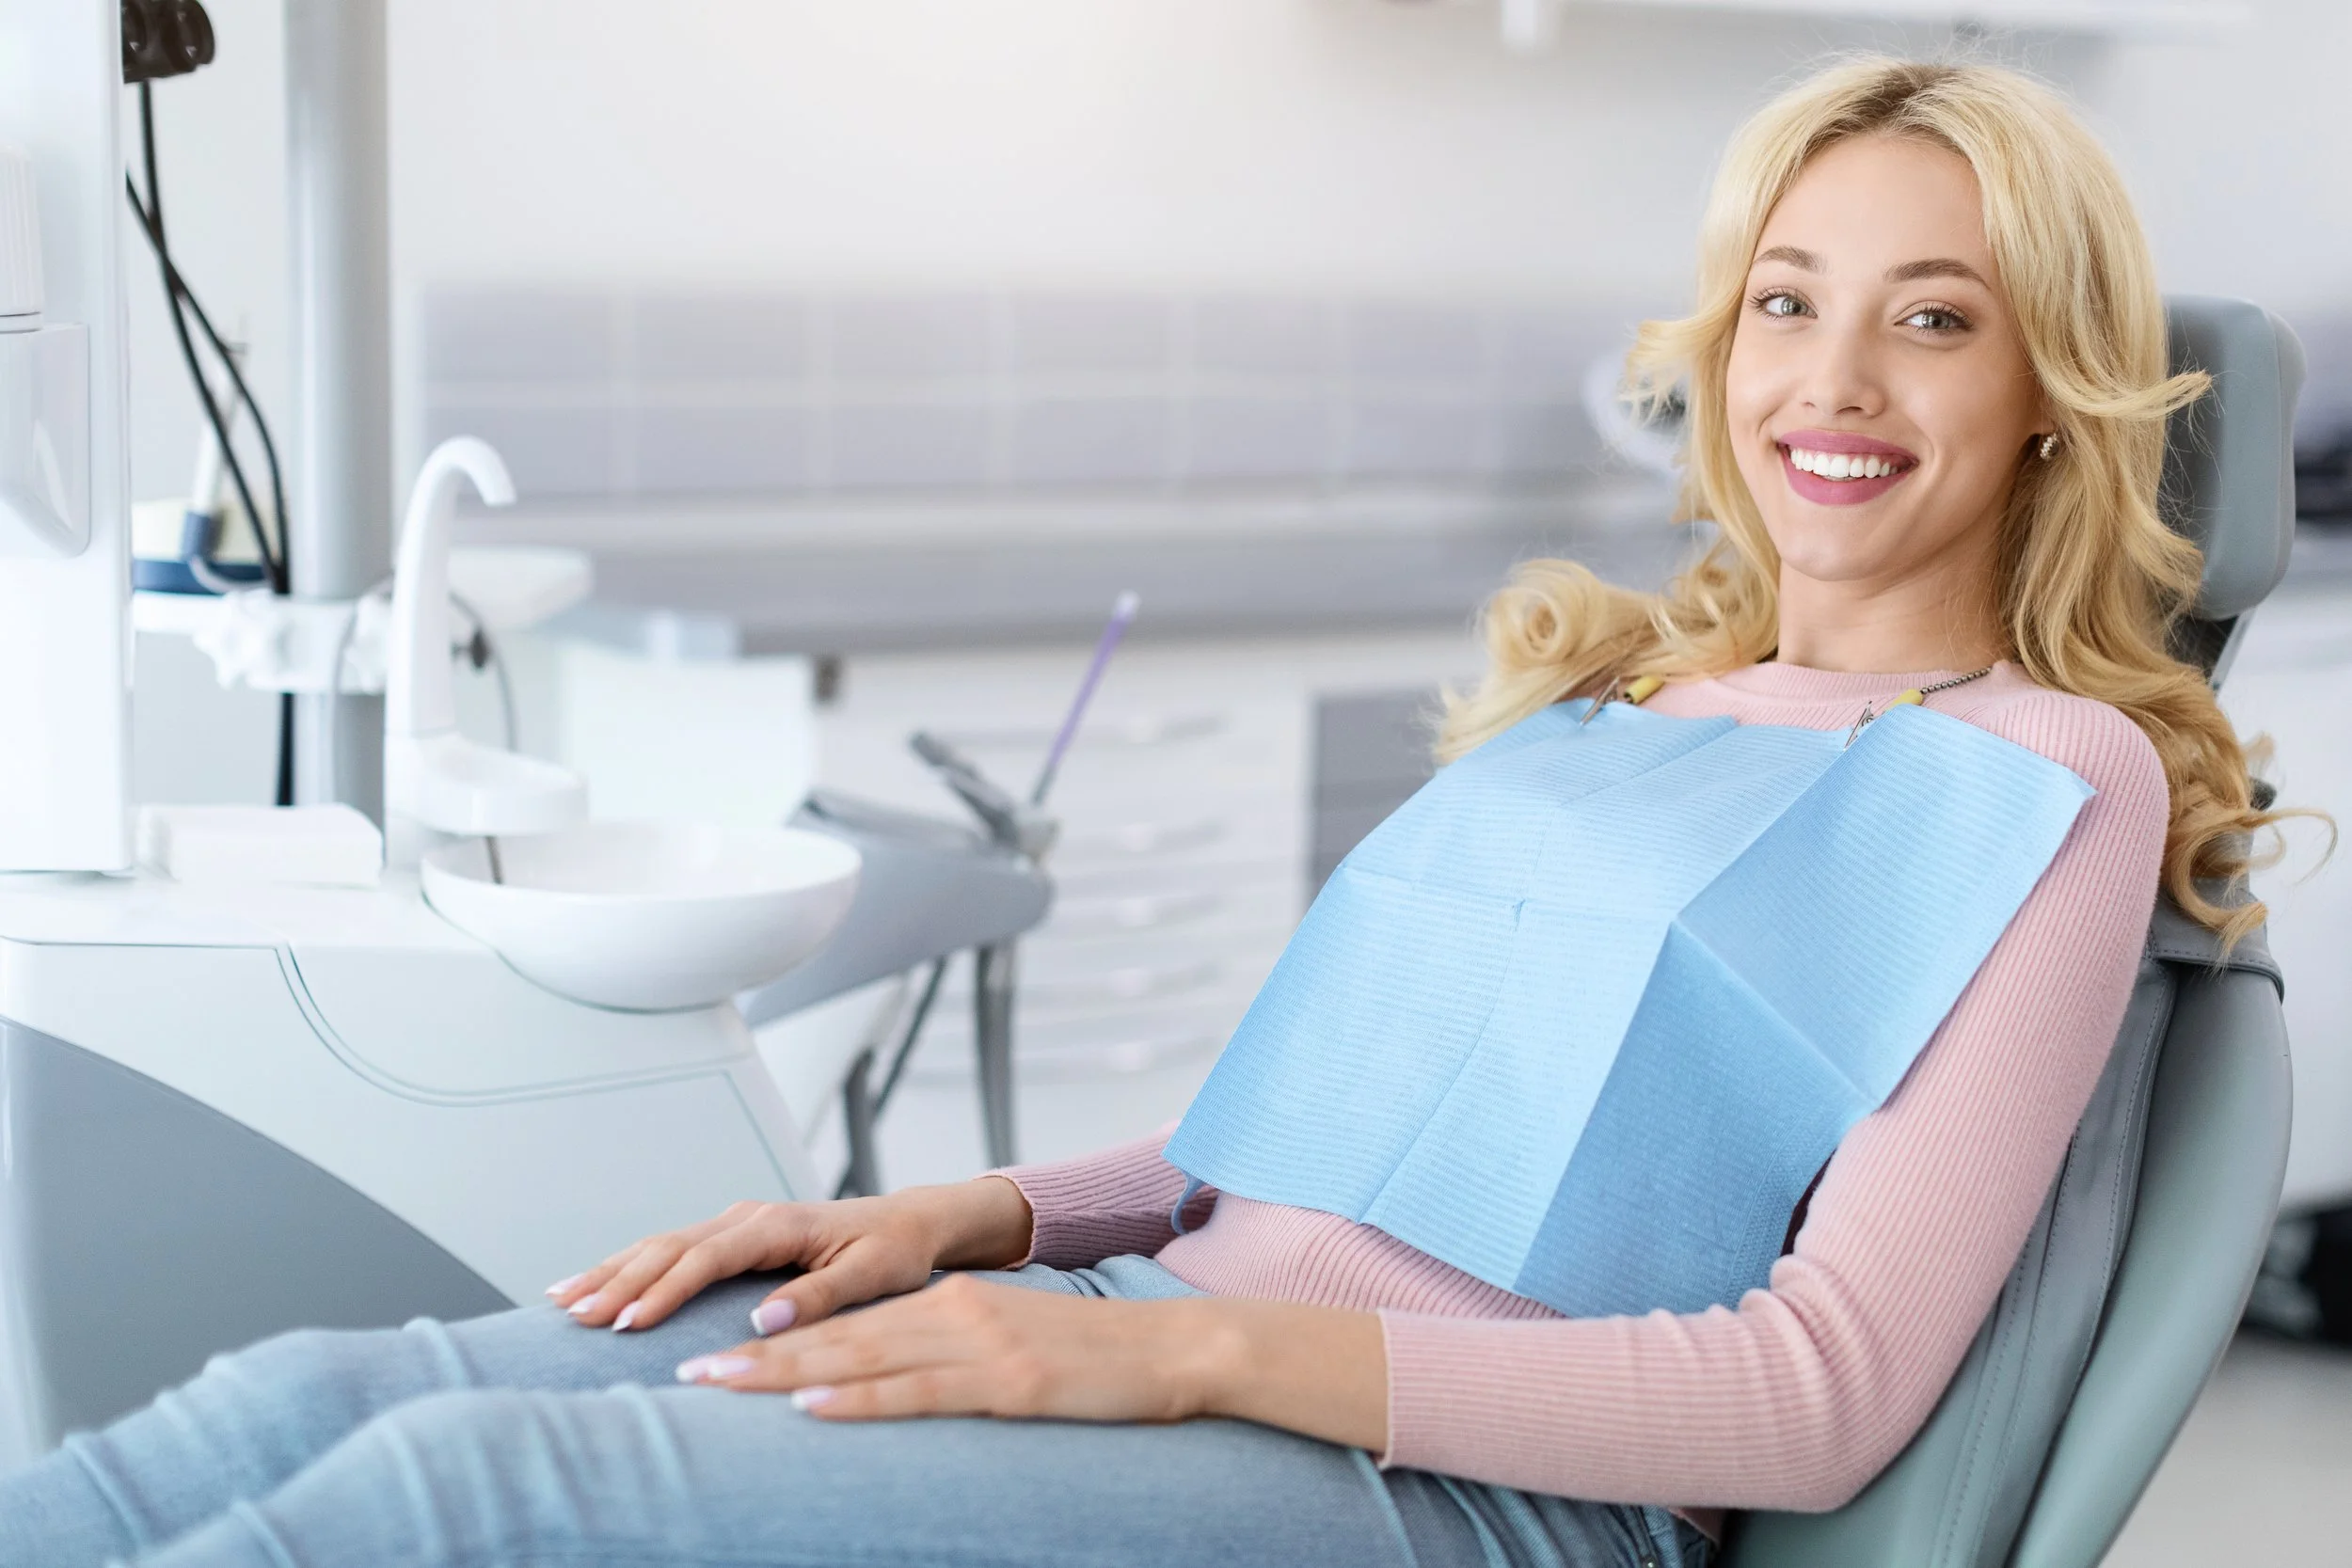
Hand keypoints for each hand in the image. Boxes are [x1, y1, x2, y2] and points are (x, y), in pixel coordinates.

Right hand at [547, 1177, 1033, 1334]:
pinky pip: (671, 1248)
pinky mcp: (732, 1235)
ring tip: (563, 1300)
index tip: (627, 1321)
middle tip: (575, 1315)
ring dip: (612, 1270)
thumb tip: (764, 1319)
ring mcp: (737, 1222)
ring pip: (661, 1243)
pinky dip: (629, 1264)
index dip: (665, 1288)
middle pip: (671, 1246)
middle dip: (619, 1280)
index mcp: (778, 1225)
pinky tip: (595, 1283)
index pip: (708, 1256)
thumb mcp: (872, 1275)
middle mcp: (749, 1217)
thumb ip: (820, 1294)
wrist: (908, 1223)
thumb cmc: (894, 1251)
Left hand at [674, 1272, 1224, 1424]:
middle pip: (835, 1337)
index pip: (847, 1326)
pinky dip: (858, 1398)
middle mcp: (953, 1314)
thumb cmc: (1098, 1360)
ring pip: (859, 1357)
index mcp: (951, 1305)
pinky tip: (812, 1406)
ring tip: (717, 1385)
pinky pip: (917, 1392)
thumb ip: (952, 1360)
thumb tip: (895, 1383)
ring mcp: (977, 1345)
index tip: (713, 1357)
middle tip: (684, 1372)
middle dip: (754, 1358)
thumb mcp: (1012, 1348)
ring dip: (780, 1374)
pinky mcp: (1005, 1381)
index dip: (775, 1344)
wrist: (1175, 1348)